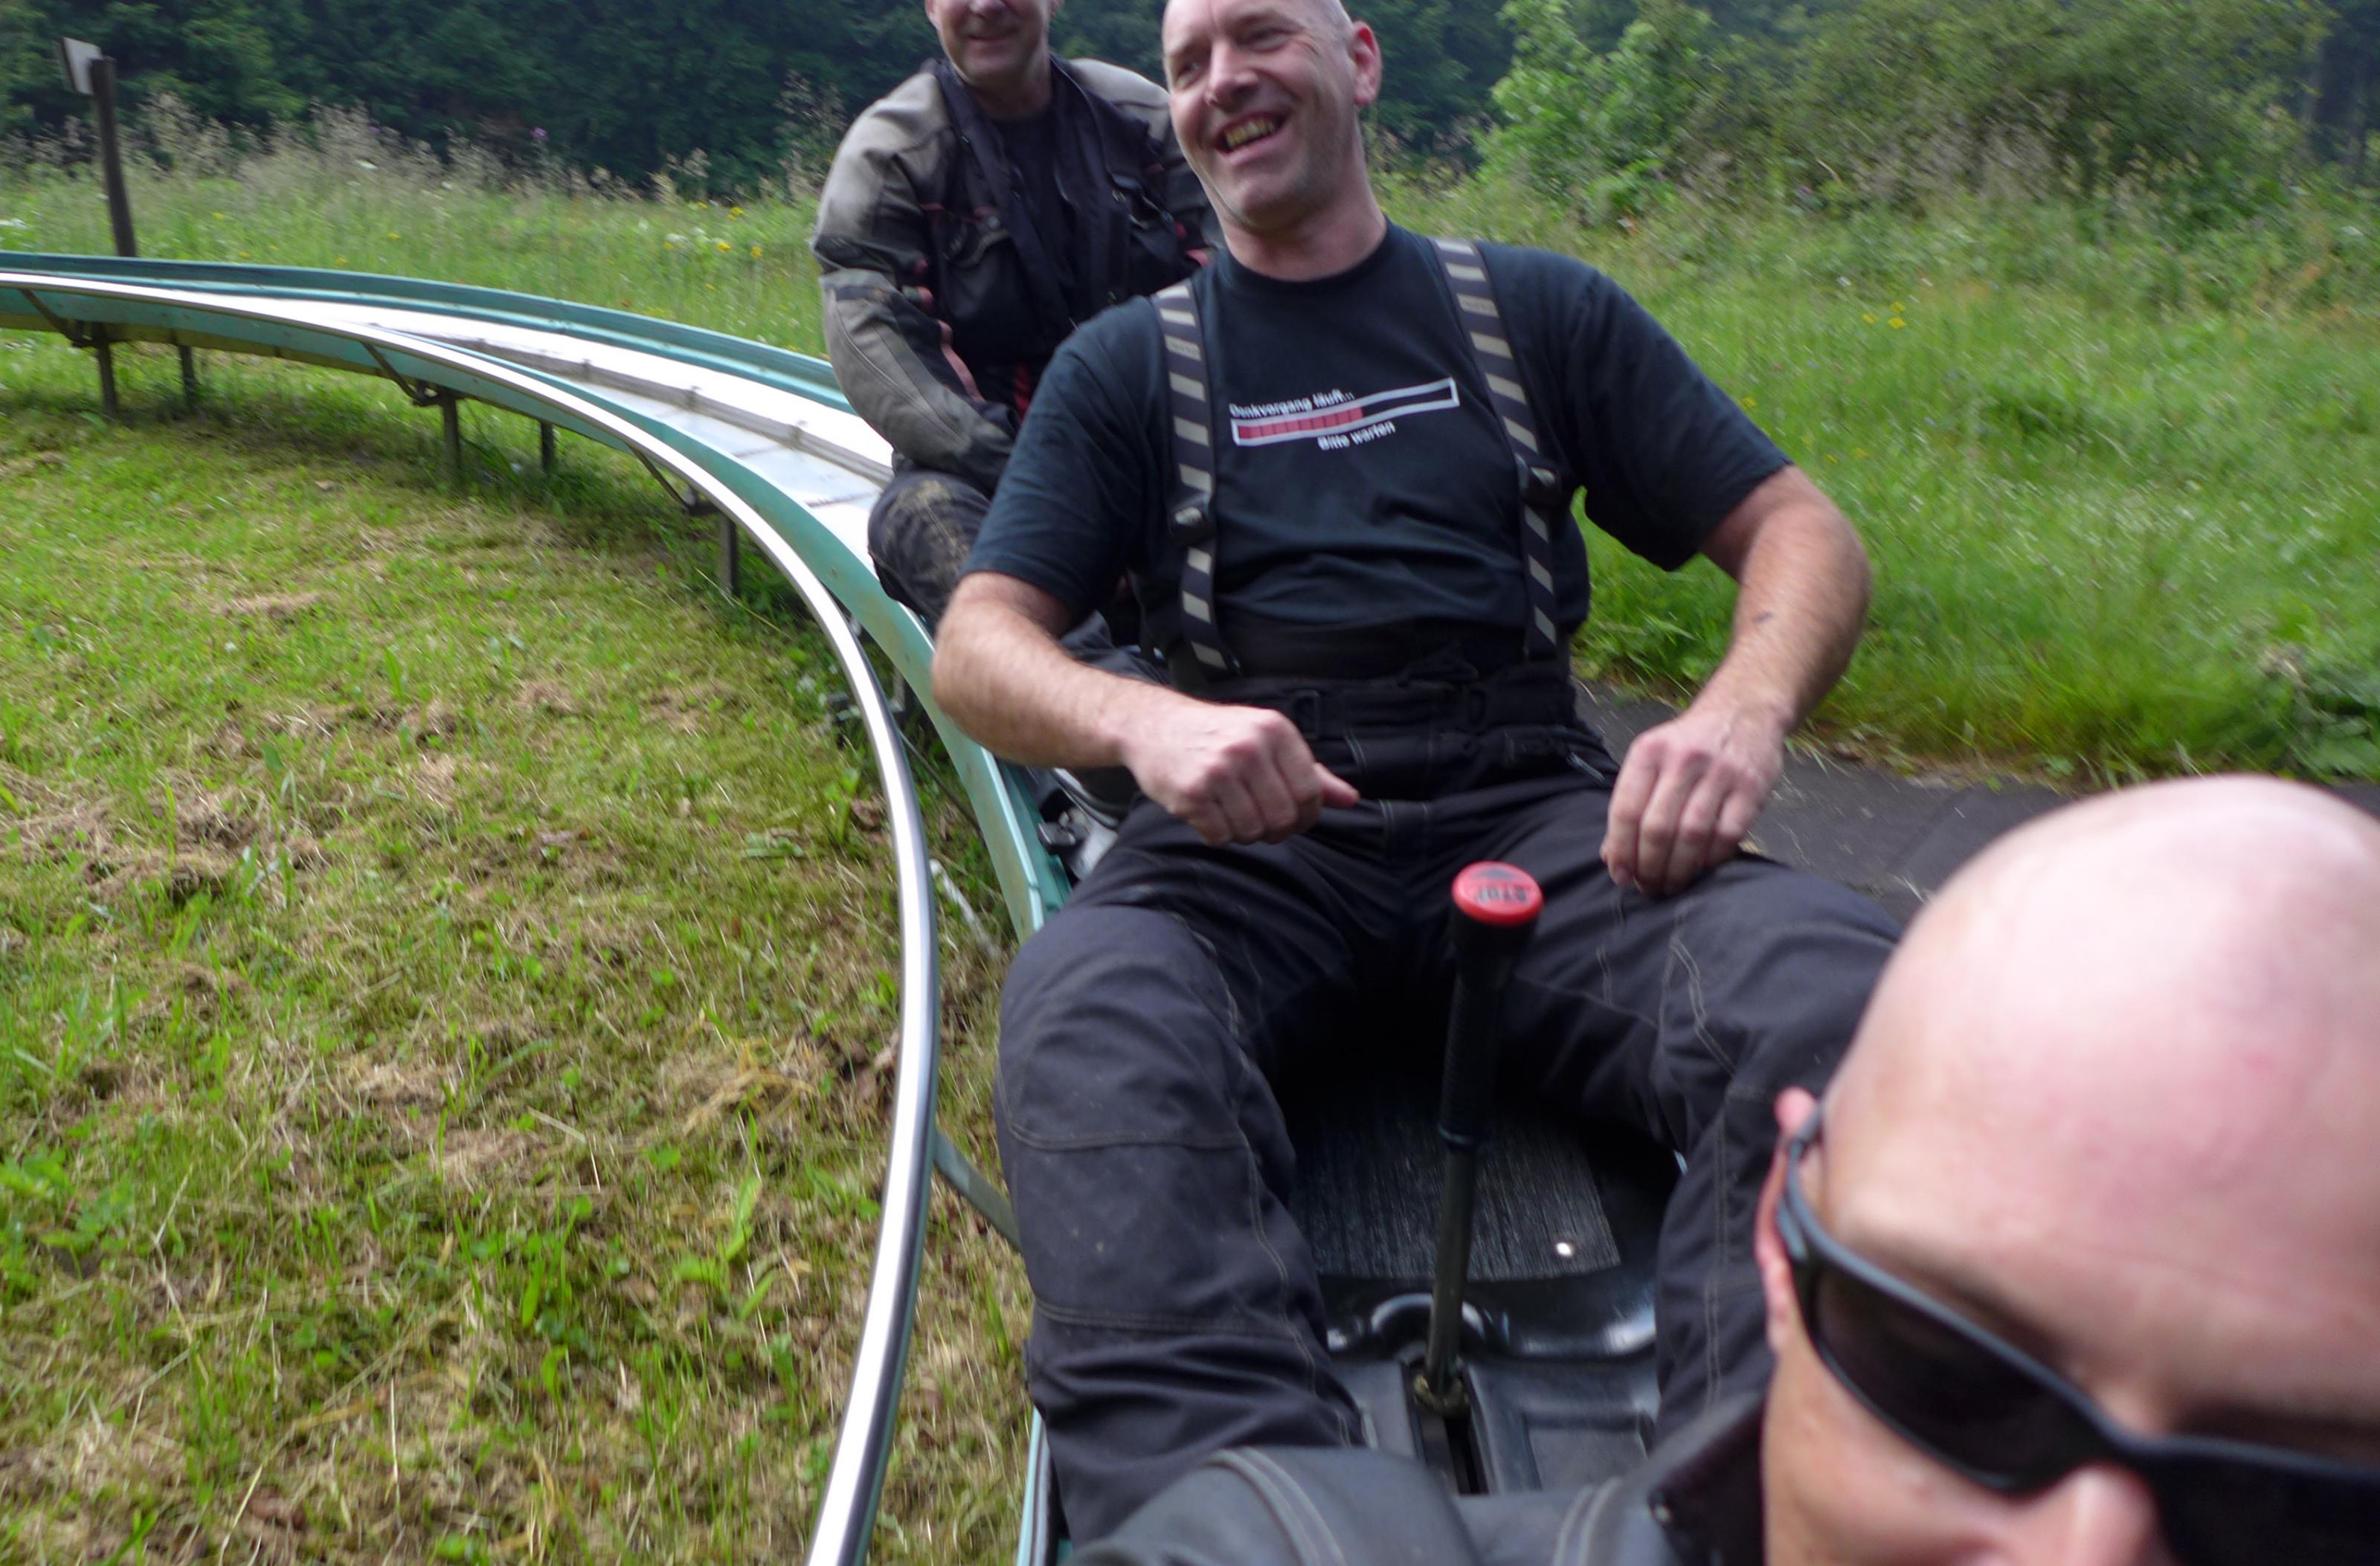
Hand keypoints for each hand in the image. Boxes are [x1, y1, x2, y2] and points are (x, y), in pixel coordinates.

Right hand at [1120, 699, 1359, 845]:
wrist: (1153, 725)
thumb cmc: (1216, 734)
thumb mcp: (1267, 740)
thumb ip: (1310, 772)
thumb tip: (1350, 800)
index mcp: (1275, 730)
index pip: (1310, 792)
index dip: (1307, 816)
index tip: (1295, 819)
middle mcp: (1248, 748)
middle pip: (1283, 817)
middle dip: (1276, 830)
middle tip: (1261, 823)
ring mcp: (1218, 771)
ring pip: (1252, 831)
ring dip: (1245, 834)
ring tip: (1232, 814)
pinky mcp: (1191, 793)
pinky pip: (1220, 836)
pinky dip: (1218, 835)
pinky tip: (1210, 815)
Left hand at [1601, 699, 1784, 897]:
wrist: (1743, 711)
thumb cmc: (1688, 745)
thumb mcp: (1652, 759)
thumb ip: (1631, 802)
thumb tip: (1610, 856)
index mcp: (1649, 752)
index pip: (1626, 809)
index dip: (1620, 849)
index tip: (1620, 876)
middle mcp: (1683, 759)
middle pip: (1657, 827)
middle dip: (1649, 867)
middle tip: (1649, 887)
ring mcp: (1720, 772)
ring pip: (1691, 834)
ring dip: (1678, 869)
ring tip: (1671, 886)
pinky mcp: (1751, 786)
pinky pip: (1728, 834)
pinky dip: (1712, 858)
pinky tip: (1702, 868)